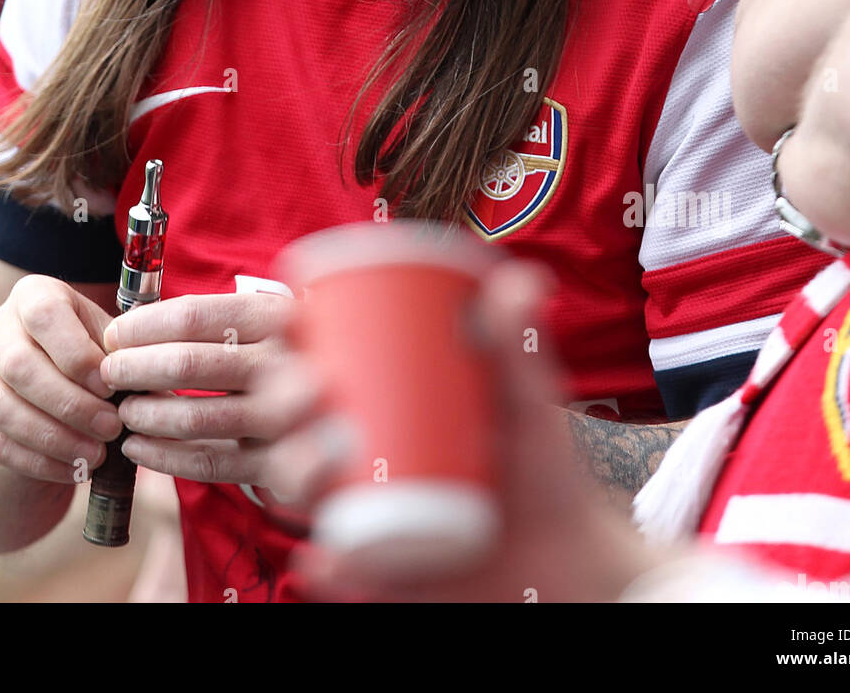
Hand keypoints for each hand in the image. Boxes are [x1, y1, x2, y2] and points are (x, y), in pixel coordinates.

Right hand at [0, 276, 119, 483]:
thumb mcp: (107, 342)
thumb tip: (147, 378)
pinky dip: (35, 461)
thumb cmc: (89, 355)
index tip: (112, 388)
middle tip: (111, 430)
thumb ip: (122, 354)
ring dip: (53, 439)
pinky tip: (71, 471)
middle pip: (19, 366)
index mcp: (32, 294)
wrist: (45, 380)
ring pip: (1, 407)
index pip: (46, 316)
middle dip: (70, 405)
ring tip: (95, 455)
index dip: (78, 355)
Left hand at [101, 292, 296, 487]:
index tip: (113, 334)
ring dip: (145, 414)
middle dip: (134, 368)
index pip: (194, 316)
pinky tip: (138, 447)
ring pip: (194, 417)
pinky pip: (208, 462)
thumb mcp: (272, 321)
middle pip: (188, 364)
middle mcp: (281, 364)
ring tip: (122, 410)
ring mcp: (282, 417)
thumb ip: (217, 323)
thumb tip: (133, 331)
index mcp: (277, 317)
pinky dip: (164, 456)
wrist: (356, 405)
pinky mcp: (277, 463)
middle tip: (108, 372)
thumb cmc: (291, 353)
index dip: (143, 326)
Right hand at [254, 259, 662, 601]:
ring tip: (324, 461)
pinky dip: (326, 567)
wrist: (568, 555)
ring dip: (296, 473)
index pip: (310, 369)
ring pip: (304, 493)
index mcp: (376, 405)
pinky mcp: (380, 571)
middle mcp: (358, 457)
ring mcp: (364, 514)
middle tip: (312, 389)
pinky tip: (323, 559)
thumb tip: (525, 277)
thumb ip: (520, 344)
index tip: (289, 323)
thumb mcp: (526, 400)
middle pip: (291, 424)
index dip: (285, 348)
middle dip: (281, 403)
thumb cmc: (539, 466)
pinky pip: (337, 570)